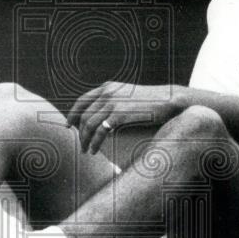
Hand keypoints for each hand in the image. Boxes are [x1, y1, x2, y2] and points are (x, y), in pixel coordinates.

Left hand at [66, 82, 180, 154]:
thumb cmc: (152, 101)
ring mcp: (113, 103)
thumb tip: (104, 114)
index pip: (82, 100)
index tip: (69, 125)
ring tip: (86, 150)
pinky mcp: (119, 115)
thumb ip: (115, 99)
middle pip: (83, 115)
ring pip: (89, 124)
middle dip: (79, 132)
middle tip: (80, 144)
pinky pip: (100, 132)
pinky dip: (94, 142)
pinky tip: (94, 150)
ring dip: (85, 140)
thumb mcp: (129, 95)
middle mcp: (107, 92)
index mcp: (108, 87)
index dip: (73, 113)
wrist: (169, 101)